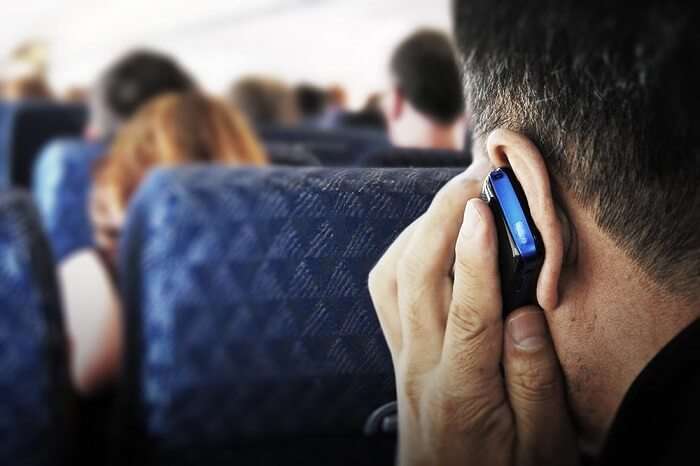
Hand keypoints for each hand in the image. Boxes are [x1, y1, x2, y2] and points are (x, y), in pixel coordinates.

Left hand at [368, 167, 579, 465]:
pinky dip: (402, 254)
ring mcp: (402, 357)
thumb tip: (524, 315)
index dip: (474, 256)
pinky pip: (385, 292)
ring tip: (454, 201)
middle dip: (440, 219)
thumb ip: (535, 382)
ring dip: (417, 230)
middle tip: (474, 179)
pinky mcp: (397, 353)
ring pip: (390, 279)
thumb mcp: (541, 446)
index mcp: (463, 391)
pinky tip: (428, 241)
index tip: (484, 208)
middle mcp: (421, 367)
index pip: (466, 313)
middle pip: (416, 280)